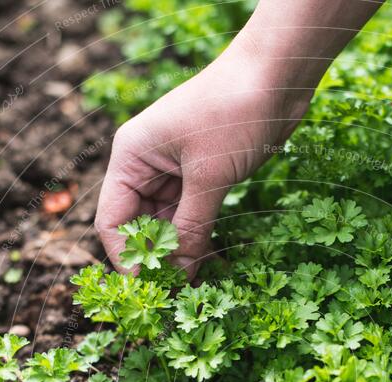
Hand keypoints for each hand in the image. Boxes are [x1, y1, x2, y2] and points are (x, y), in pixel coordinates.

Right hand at [95, 37, 312, 278]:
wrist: (278, 75)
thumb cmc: (235, 112)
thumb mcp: (210, 177)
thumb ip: (191, 228)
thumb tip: (178, 273)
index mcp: (131, 157)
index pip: (113, 221)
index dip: (128, 259)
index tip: (150, 291)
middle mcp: (146, 166)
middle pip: (138, 227)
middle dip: (156, 261)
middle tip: (177, 296)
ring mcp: (173, 172)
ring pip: (167, 226)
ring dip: (180, 255)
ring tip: (195, 288)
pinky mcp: (200, 177)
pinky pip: (190, 218)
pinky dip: (198, 241)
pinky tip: (210, 265)